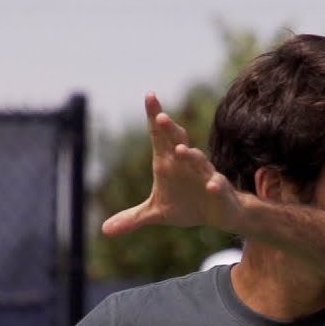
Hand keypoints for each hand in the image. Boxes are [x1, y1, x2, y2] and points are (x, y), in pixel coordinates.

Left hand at [101, 93, 241, 235]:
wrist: (219, 214)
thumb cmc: (187, 205)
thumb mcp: (157, 213)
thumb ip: (132, 219)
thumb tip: (105, 230)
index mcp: (169, 162)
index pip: (160, 135)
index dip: (154, 115)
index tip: (149, 95)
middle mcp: (186, 163)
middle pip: (178, 141)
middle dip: (170, 130)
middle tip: (160, 117)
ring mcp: (204, 175)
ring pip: (198, 161)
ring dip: (191, 155)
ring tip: (181, 150)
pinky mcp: (219, 190)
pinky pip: (218, 185)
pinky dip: (215, 184)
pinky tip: (210, 185)